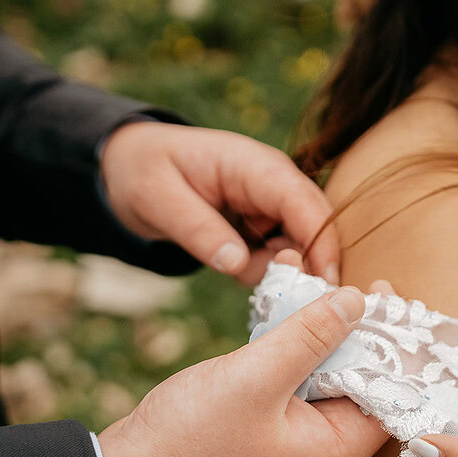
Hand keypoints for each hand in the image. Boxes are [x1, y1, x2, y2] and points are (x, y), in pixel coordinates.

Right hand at [97, 250, 390, 456]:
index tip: (387, 291)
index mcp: (335, 449)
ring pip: (321, 378)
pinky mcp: (262, 432)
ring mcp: (290, 443)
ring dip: (317, 334)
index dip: (395, 341)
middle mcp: (321, 450)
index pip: (390, 391)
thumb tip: (358, 300)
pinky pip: (290, 385)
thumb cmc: (190, 441)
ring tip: (313, 284)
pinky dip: (288, 350)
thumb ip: (310, 336)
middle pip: (358, 381)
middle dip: (356, 330)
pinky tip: (281, 313)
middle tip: (354, 282)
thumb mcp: (256, 377)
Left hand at [100, 121, 340, 284]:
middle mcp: (274, 184)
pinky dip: (262, 271)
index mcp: (254, 166)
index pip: (304, 202)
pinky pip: (278, 256)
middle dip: (304, 265)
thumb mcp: (158, 198)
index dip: (321, 243)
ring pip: (299, 247)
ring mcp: (270, 206)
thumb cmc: (145, 170)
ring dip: (275, 271)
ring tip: (230, 265)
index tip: (325, 285)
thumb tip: (237, 264)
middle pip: (314, 227)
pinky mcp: (263, 226)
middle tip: (271, 292)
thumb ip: (198, 229)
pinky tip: (230, 264)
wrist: (132, 164)